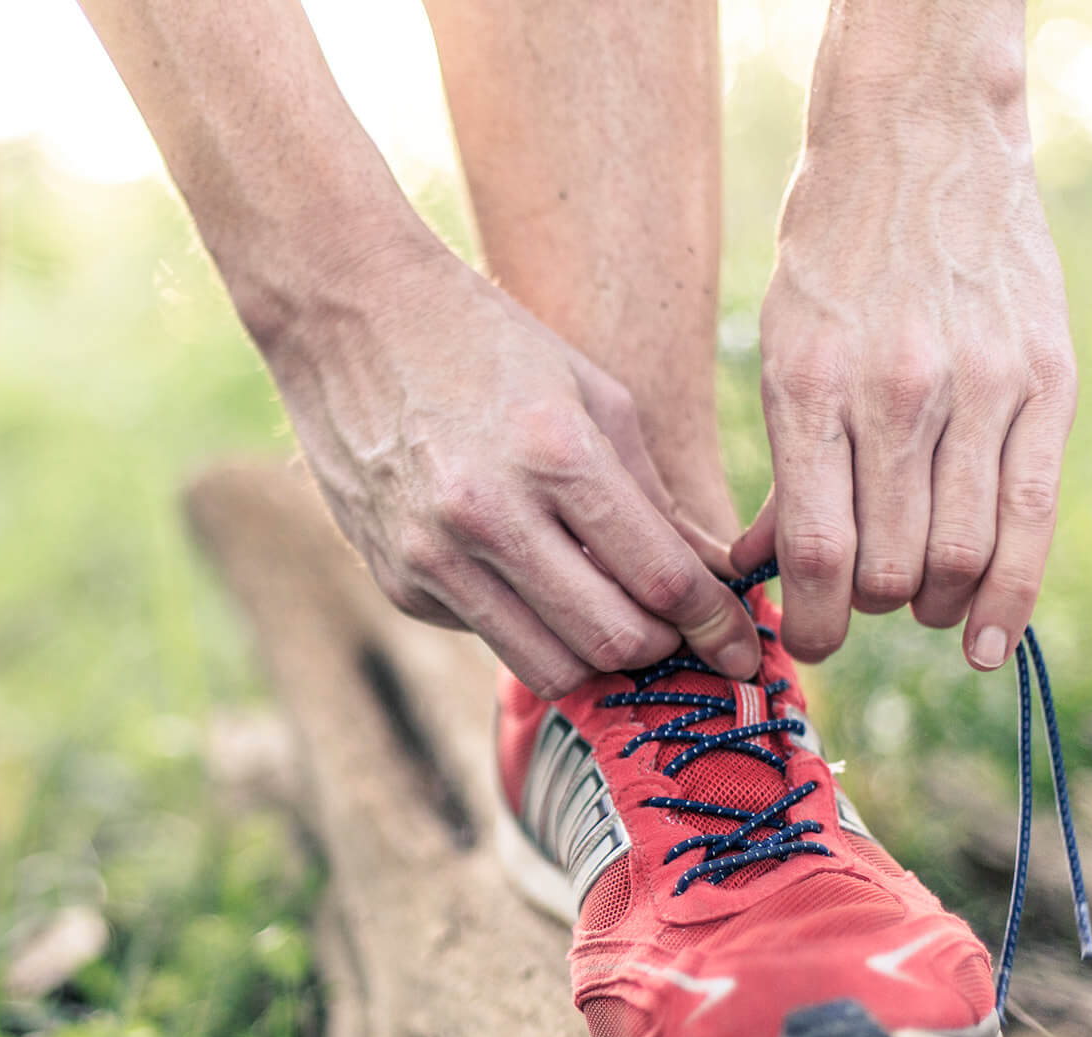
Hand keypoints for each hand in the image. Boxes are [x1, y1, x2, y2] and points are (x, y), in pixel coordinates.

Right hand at [258, 237, 760, 697]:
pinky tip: (524, 574)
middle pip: (610, 642)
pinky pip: (487, 634)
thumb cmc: (484, 341)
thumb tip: (710, 576)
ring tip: (615, 623)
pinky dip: (524, 623)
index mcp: (554, 454)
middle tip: (682, 637)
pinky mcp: (396, 580)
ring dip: (596, 659)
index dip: (717, 625)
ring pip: (547, 667)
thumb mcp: (589, 393)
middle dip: (664, 650)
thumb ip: (651, 494)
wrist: (346, 314)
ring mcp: (432, 556)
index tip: (745, 646)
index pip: (660, 579)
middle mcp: (487, 516)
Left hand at [735, 6, 1076, 670]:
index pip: (816, 551)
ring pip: (961, 556)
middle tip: (854, 602)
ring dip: (930, 604)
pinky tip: (985, 642)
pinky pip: (1033, 516)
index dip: (810, 622)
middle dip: (864, 609)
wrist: (919, 143)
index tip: (804, 643)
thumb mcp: (780, 349)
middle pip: (889, 567)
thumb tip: (759, 572)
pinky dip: (1010, 596)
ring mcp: (980, 387)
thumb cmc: (831, 257)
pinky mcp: (1045, 380)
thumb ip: (783, 466)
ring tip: (913, 599)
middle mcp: (896, 393)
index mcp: (809, 388)